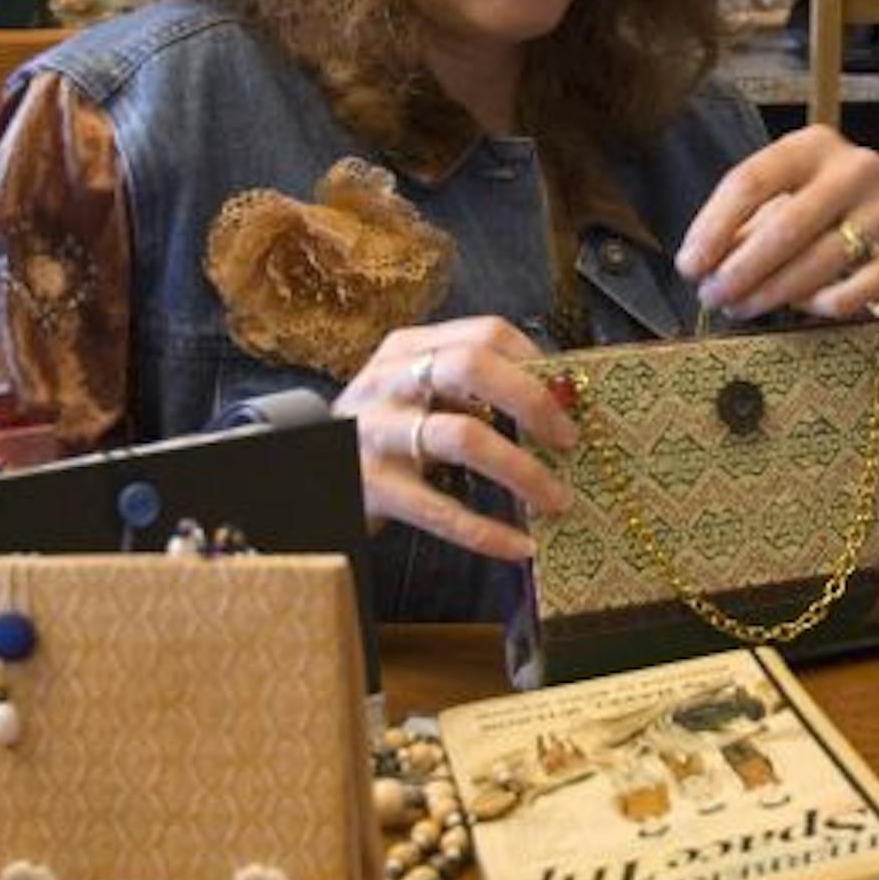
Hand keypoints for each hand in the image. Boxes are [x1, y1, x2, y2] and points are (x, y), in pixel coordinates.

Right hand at [332, 316, 578, 561]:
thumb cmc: (381, 435)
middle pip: (473, 367)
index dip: (537, 363)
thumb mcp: (415, 395)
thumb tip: (557, 404)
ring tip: (556, 499)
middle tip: (569, 440)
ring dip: (521, 469)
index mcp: (408, 349)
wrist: (307, 475)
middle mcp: (389, 381)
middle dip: (532, 402)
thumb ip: (471, 389)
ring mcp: (377, 432)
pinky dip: (486, 531)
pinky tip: (519, 545)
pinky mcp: (371, 486)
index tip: (571, 397)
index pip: (485, 334)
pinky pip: (439, 509)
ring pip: (463, 436)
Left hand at [674, 125, 878, 321]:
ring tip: (742, 309)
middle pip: (784, 225)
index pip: (751, 180)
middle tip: (712, 298)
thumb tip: (697, 267)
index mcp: (813, 145)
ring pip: (818, 262)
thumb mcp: (787, 201)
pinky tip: (802, 308)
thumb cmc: (828, 215)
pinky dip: (821, 306)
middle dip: (740, 270)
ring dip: (771, 294)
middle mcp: (857, 167)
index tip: (688, 267)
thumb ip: (743, 227)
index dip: (713, 227)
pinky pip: (856, 291)